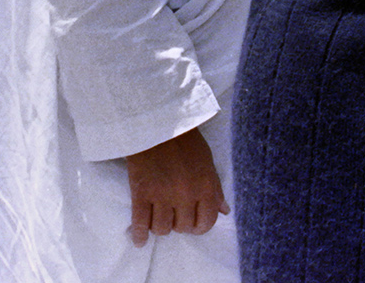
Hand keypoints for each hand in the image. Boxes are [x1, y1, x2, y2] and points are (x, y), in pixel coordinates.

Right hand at [125, 127, 227, 246]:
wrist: (158, 125)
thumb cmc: (186, 141)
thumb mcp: (208, 163)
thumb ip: (216, 190)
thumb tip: (224, 211)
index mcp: (206, 187)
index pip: (206, 222)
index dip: (200, 227)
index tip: (193, 226)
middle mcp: (186, 195)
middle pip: (183, 227)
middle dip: (179, 224)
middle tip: (174, 217)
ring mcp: (162, 195)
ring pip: (162, 228)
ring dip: (161, 227)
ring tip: (159, 220)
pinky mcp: (141, 193)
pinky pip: (141, 223)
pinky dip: (140, 235)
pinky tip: (140, 240)